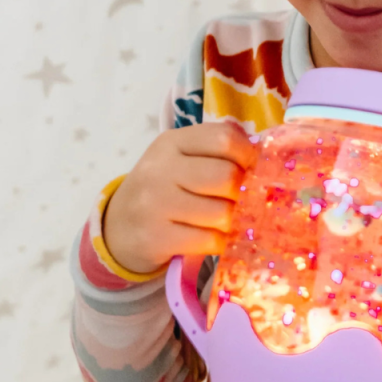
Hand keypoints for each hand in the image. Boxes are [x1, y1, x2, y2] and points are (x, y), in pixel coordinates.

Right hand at [102, 122, 256, 274]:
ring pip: (222, 212)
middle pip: (226, 176)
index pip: (224, 138)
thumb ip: (217, 152)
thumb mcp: (181, 159)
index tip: (250, 168)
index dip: (247, 155)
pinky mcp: (156, 237)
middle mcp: (160, 169)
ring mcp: (155, 204)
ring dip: (231, 221)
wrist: (118, 228)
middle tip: (237, 200)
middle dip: (241, 192)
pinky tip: (213, 238)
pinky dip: (220, 242)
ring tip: (223, 220)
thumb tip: (264, 160)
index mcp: (172, 142)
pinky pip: (209, 240)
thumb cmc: (164, 189)